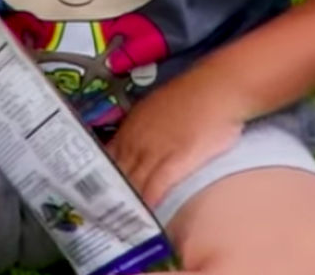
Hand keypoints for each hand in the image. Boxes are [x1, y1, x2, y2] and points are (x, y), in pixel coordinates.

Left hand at [104, 71, 248, 209]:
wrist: (217, 89)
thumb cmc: (193, 97)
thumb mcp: (158, 109)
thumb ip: (144, 129)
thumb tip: (141, 147)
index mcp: (130, 127)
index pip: (106, 159)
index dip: (101, 178)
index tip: (97, 195)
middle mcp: (136, 141)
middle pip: (115, 175)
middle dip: (108, 196)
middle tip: (101, 217)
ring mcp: (153, 152)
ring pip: (131, 185)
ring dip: (124, 205)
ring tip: (118, 225)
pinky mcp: (173, 163)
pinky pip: (154, 189)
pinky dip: (147, 205)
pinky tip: (145, 219)